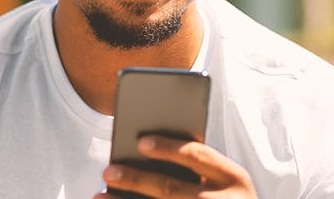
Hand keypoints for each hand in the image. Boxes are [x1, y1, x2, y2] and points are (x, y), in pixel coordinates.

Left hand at [96, 135, 256, 198]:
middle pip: (171, 189)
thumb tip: (144, 148)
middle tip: (107, 171)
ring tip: (100, 195)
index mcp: (233, 177)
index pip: (197, 156)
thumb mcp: (222, 181)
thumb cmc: (225, 198)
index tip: (140, 142)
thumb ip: (197, 166)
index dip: (168, 148)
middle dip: (136, 179)